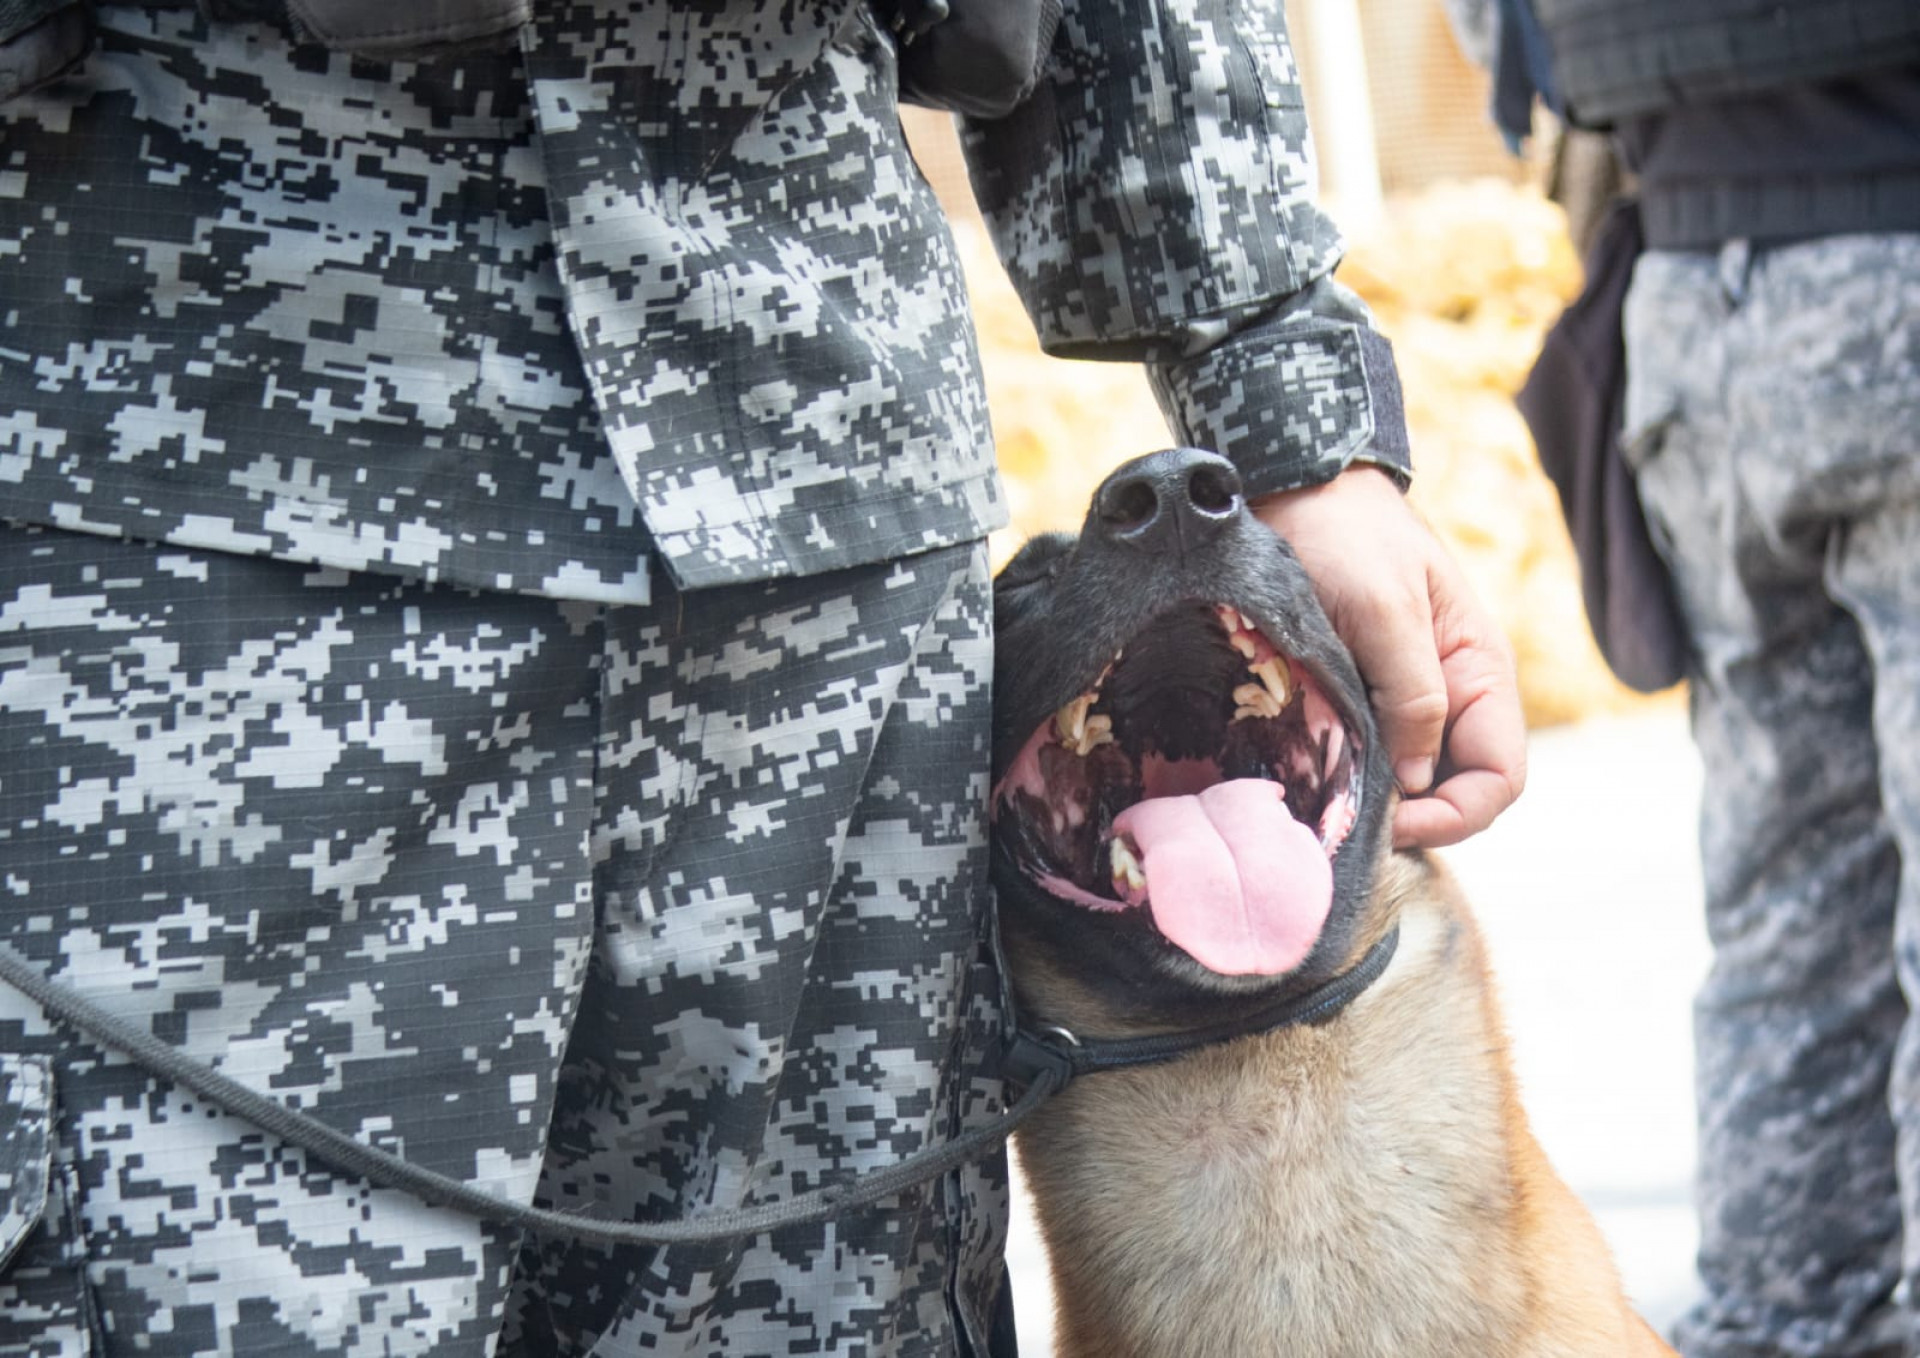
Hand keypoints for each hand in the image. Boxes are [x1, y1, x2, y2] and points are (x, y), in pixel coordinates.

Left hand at [1251, 466, 1525, 848]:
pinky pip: (1369, 753)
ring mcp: (1404, 696)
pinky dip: (1348, 773)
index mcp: (1480, 672)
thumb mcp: (1384, 612)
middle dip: (1414, 815)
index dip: (1455, 813)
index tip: (1390, 820)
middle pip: (1456, 788)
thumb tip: (1419, 781)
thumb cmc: (1345, 535)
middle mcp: (1452, 693)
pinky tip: (1311, 774)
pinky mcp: (1359, 693)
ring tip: (1325, 799)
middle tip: (1346, 817)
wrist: (1294, 485)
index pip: (1500, 776)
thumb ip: (1413, 695)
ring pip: (1409, 779)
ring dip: (1376, 798)